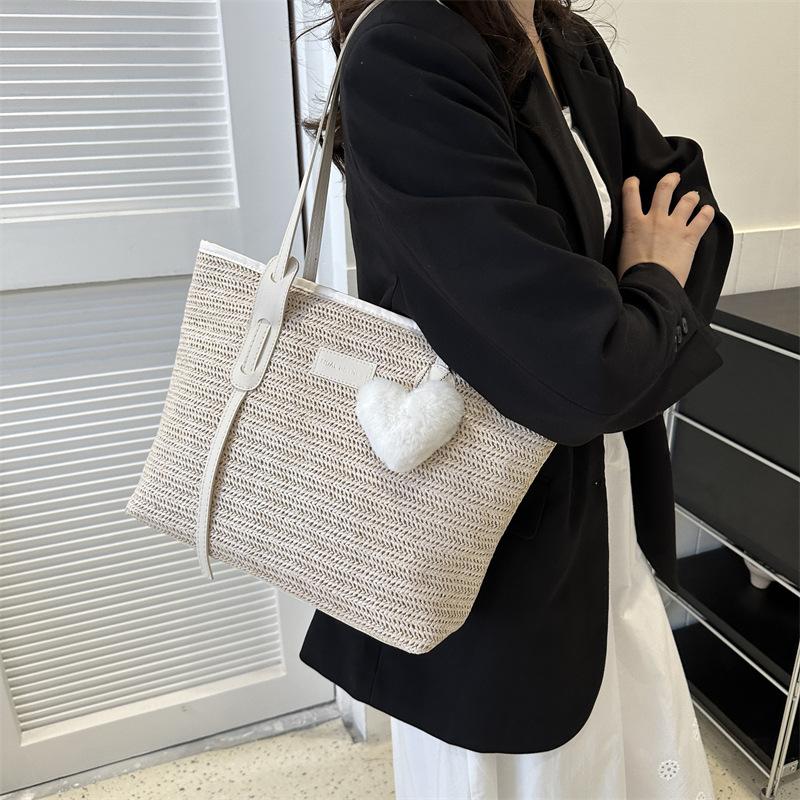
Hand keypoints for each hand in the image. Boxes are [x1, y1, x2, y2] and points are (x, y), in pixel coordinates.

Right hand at [616, 171, 715, 286]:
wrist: (648, 285)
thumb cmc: (633, 275)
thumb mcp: (621, 253)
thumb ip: (628, 242)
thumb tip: (627, 246)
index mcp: (634, 224)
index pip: (630, 195)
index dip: (632, 185)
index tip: (634, 182)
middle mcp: (655, 219)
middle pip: (664, 189)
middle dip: (670, 180)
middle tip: (673, 178)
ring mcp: (674, 226)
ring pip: (687, 200)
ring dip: (691, 196)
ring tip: (693, 196)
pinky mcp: (690, 237)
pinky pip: (703, 219)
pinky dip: (707, 213)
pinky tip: (708, 211)